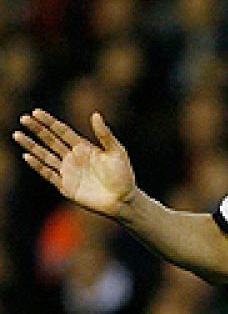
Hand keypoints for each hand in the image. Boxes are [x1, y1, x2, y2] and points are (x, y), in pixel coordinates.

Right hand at [14, 109, 135, 217]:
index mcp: (84, 148)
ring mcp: (68, 172)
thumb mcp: (117, 152)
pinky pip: (48, 174)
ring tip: (18, 135)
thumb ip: (105, 135)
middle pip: (50, 141)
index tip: (36, 112)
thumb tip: (95, 114)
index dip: (49, 122)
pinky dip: (38, 166)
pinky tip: (28, 156)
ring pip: (45, 156)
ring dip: (31, 146)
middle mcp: (73, 158)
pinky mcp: (66, 186)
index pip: (62, 131)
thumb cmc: (124, 176)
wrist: (124, 201)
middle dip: (37, 130)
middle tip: (23, 119)